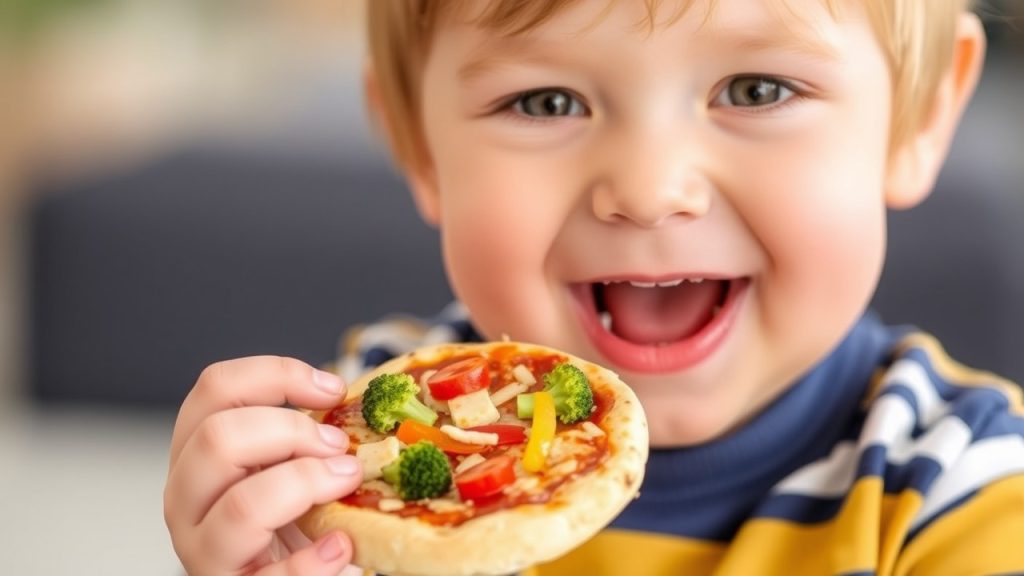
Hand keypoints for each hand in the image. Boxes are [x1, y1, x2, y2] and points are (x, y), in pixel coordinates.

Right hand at [164, 356, 363, 574]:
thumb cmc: (282, 519)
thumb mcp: (280, 465)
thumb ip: (300, 436)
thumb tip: (361, 404)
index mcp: (195, 452)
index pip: (215, 388)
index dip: (278, 374)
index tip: (333, 390)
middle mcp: (185, 499)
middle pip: (217, 438)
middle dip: (291, 431)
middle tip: (338, 445)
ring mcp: (203, 551)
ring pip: (240, 506)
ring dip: (306, 484)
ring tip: (345, 482)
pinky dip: (312, 561)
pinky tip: (340, 546)